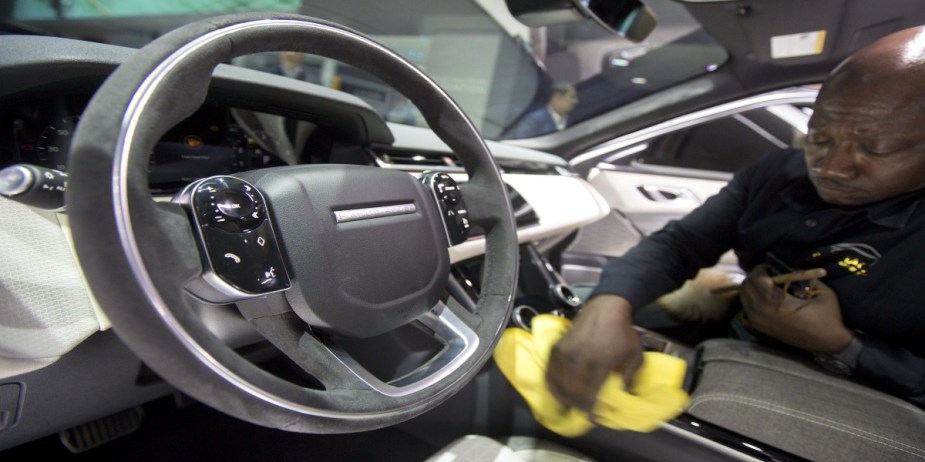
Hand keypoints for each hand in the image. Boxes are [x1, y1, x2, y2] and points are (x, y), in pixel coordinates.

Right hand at [545, 295, 643, 412]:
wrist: (606, 308)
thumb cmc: (623, 333)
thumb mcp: (635, 357)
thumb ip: (629, 379)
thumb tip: (621, 397)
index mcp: (599, 363)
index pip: (590, 395)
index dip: (590, 411)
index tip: (593, 419)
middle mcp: (579, 359)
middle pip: (573, 392)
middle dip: (577, 406)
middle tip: (582, 413)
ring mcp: (565, 353)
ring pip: (560, 384)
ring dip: (565, 398)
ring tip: (570, 406)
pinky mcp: (557, 347)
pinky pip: (550, 371)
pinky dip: (552, 385)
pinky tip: (557, 392)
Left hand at [739, 264, 853, 352]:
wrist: (830, 342)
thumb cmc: (829, 315)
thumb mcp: (821, 290)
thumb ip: (802, 276)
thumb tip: (787, 266)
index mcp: (779, 303)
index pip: (757, 279)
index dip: (760, 269)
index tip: (769, 266)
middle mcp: (764, 313)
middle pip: (746, 287)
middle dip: (754, 277)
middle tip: (766, 273)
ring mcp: (760, 323)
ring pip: (744, 298)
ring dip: (751, 287)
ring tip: (765, 284)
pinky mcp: (761, 329)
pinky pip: (747, 309)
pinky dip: (751, 299)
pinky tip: (763, 297)